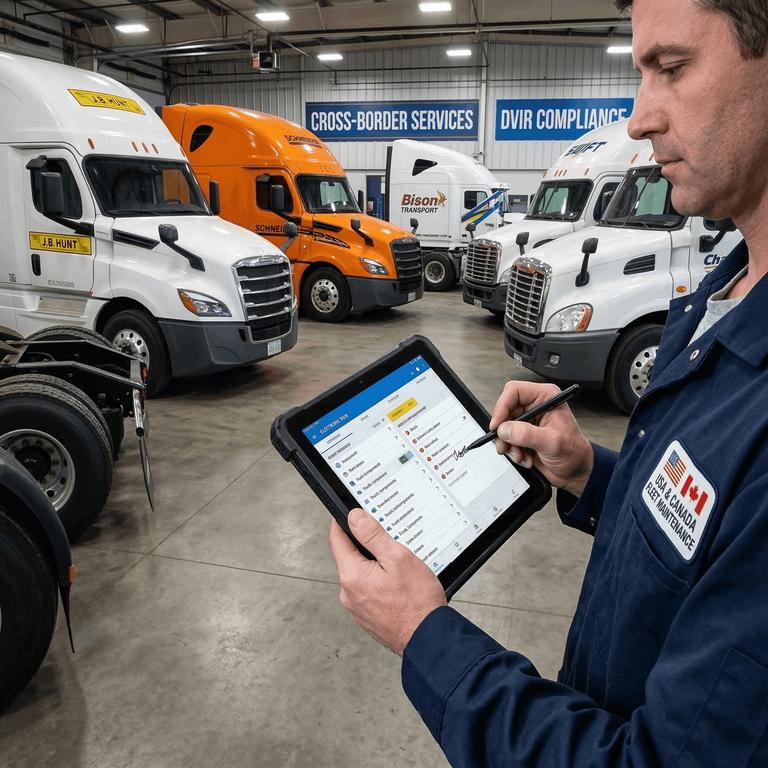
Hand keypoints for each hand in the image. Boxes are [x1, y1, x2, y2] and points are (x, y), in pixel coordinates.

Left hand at [329, 508, 446, 656]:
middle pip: (351, 558)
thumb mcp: (397, 557)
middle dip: (367, 547)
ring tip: (400, 571)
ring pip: (362, 576)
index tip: (350, 514)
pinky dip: (381, 585)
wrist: (429, 640)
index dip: (343, 523)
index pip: (337, 539)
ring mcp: (357, 608)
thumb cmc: (417, 603)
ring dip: (376, 568)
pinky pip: (369, 592)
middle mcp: (348, 594)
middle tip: (390, 544)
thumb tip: (354, 518)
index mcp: (352, 576)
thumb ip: (372, 535)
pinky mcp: (368, 617)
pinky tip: (399, 587)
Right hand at [489, 381, 593, 495]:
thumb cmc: (574, 452)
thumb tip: (504, 429)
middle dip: (504, 431)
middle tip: (505, 445)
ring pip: (504, 427)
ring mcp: (528, 420)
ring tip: (520, 455)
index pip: (515, 391)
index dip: (502, 406)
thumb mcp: (552, 443)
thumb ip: (527, 435)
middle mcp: (535, 406)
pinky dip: (512, 451)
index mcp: (546, 398)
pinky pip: (506, 439)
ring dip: (509, 444)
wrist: (576, 471)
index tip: (497, 425)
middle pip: (505, 410)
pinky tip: (526, 457)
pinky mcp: (523, 434)